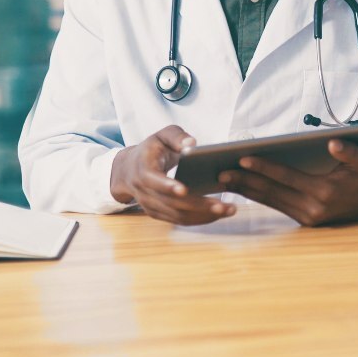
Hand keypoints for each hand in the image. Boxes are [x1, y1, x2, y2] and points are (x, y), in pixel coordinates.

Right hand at [110, 125, 236, 224]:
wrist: (129, 170)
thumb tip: (192, 144)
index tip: (184, 189)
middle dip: (198, 205)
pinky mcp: (159, 214)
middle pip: (172, 203)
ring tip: (229, 210)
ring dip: (204, 216)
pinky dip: (200, 219)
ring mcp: (151, 206)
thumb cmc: (152, 149)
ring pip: (178, 216)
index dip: (167, 186)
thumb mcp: (161, 136)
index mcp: (143, 171)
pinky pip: (180, 220)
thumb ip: (176, 136)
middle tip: (224, 205)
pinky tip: (219, 214)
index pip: (154, 181)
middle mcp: (145, 192)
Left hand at [218, 139, 357, 225]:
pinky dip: (258, 197)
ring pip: (270, 202)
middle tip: (220, 171)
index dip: (263, 167)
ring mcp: (308, 217)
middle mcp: (313, 208)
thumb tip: (333, 144)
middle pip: (271, 192)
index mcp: (324, 191)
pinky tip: (243, 189)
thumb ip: (349, 152)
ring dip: (246, 191)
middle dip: (245, 182)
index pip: (286, 177)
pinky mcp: (306, 221)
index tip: (242, 158)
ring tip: (224, 180)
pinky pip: (277, 207)